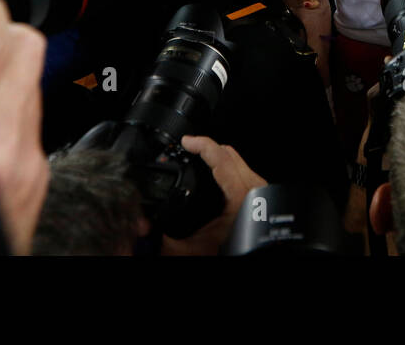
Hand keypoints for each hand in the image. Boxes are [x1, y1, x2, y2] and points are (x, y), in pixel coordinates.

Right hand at [161, 136, 265, 254]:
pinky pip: (240, 169)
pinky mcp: (257, 194)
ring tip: (196, 153)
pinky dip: (223, 164)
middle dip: (206, 147)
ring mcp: (257, 190)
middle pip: (229, 153)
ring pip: (236, 159)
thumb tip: (147, 224)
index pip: (222, 159)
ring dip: (215, 155)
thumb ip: (168, 234)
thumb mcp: (190, 247)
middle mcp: (253, 190)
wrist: (247, 263)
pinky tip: (211, 169)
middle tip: (187, 146)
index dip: (202, 145)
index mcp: (241, 197)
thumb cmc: (226, 256)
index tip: (186, 141)